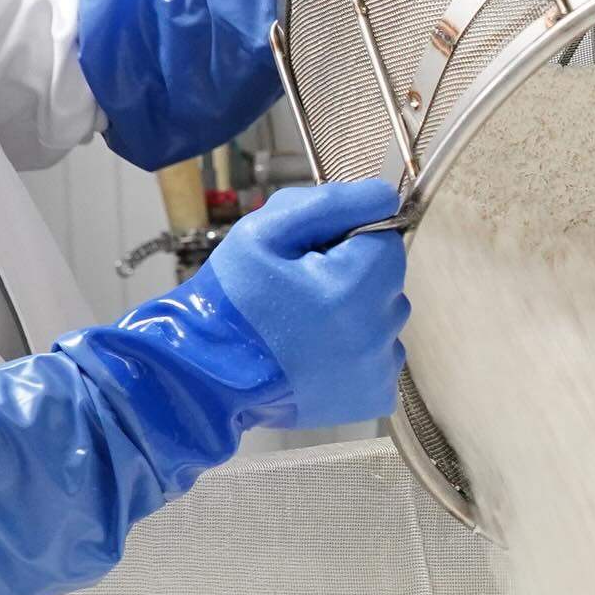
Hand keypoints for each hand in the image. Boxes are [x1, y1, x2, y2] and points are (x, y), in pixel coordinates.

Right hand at [198, 178, 408, 429]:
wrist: (207, 375)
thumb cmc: (232, 298)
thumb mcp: (266, 231)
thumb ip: (332, 203)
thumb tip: (386, 198)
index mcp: (356, 287)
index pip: (384, 241)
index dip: (346, 242)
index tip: (309, 259)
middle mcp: (378, 332)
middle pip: (386, 282)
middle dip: (353, 278)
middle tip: (301, 294)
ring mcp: (379, 369)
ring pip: (384, 319)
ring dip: (357, 314)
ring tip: (306, 327)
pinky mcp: (373, 396)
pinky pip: (380, 356)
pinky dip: (357, 350)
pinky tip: (317, 354)